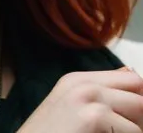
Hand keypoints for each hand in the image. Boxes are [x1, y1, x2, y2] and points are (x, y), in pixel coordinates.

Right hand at [17, 68, 142, 132]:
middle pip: (138, 91)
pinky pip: (133, 131)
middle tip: (125, 131)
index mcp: (78, 80)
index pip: (130, 79)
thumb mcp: (70, 111)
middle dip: (140, 117)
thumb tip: (133, 79)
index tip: (137, 120)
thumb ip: (100, 96)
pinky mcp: (94, 116)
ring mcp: (89, 97)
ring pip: (140, 113)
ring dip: (134, 130)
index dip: (139, 99)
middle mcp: (84, 83)